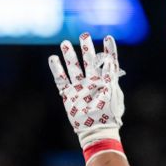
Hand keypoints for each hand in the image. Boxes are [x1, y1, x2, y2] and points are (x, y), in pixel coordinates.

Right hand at [49, 32, 125, 151]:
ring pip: (74, 67)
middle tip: (84, 35)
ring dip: (69, 55)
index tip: (108, 37)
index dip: (109, 50)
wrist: (97, 130)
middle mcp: (92, 83)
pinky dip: (57, 69)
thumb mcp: (113, 93)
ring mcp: (80, 88)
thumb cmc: (109, 114)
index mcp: (105, 82)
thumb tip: (109, 60)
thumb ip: (110, 76)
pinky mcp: (69, 95)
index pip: (108, 62)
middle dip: (86, 48)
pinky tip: (53, 59)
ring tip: (64, 43)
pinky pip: (61, 79)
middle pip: (89, 61)